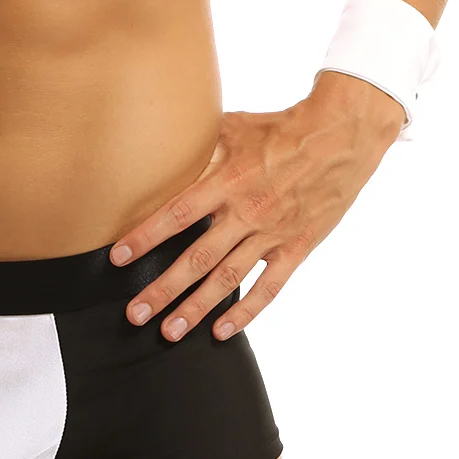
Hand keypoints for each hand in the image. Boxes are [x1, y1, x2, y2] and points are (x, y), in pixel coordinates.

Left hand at [108, 95, 401, 344]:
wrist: (339, 138)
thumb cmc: (282, 128)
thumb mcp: (235, 126)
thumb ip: (201, 144)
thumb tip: (165, 144)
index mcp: (228, 180)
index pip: (177, 215)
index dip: (145, 237)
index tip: (118, 257)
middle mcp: (246, 212)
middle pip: (196, 258)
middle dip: (162, 289)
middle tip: (134, 313)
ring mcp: (272, 234)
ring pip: (227, 279)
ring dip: (195, 308)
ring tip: (169, 332)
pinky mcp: (296, 247)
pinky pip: (269, 288)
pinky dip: (245, 312)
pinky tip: (221, 331)